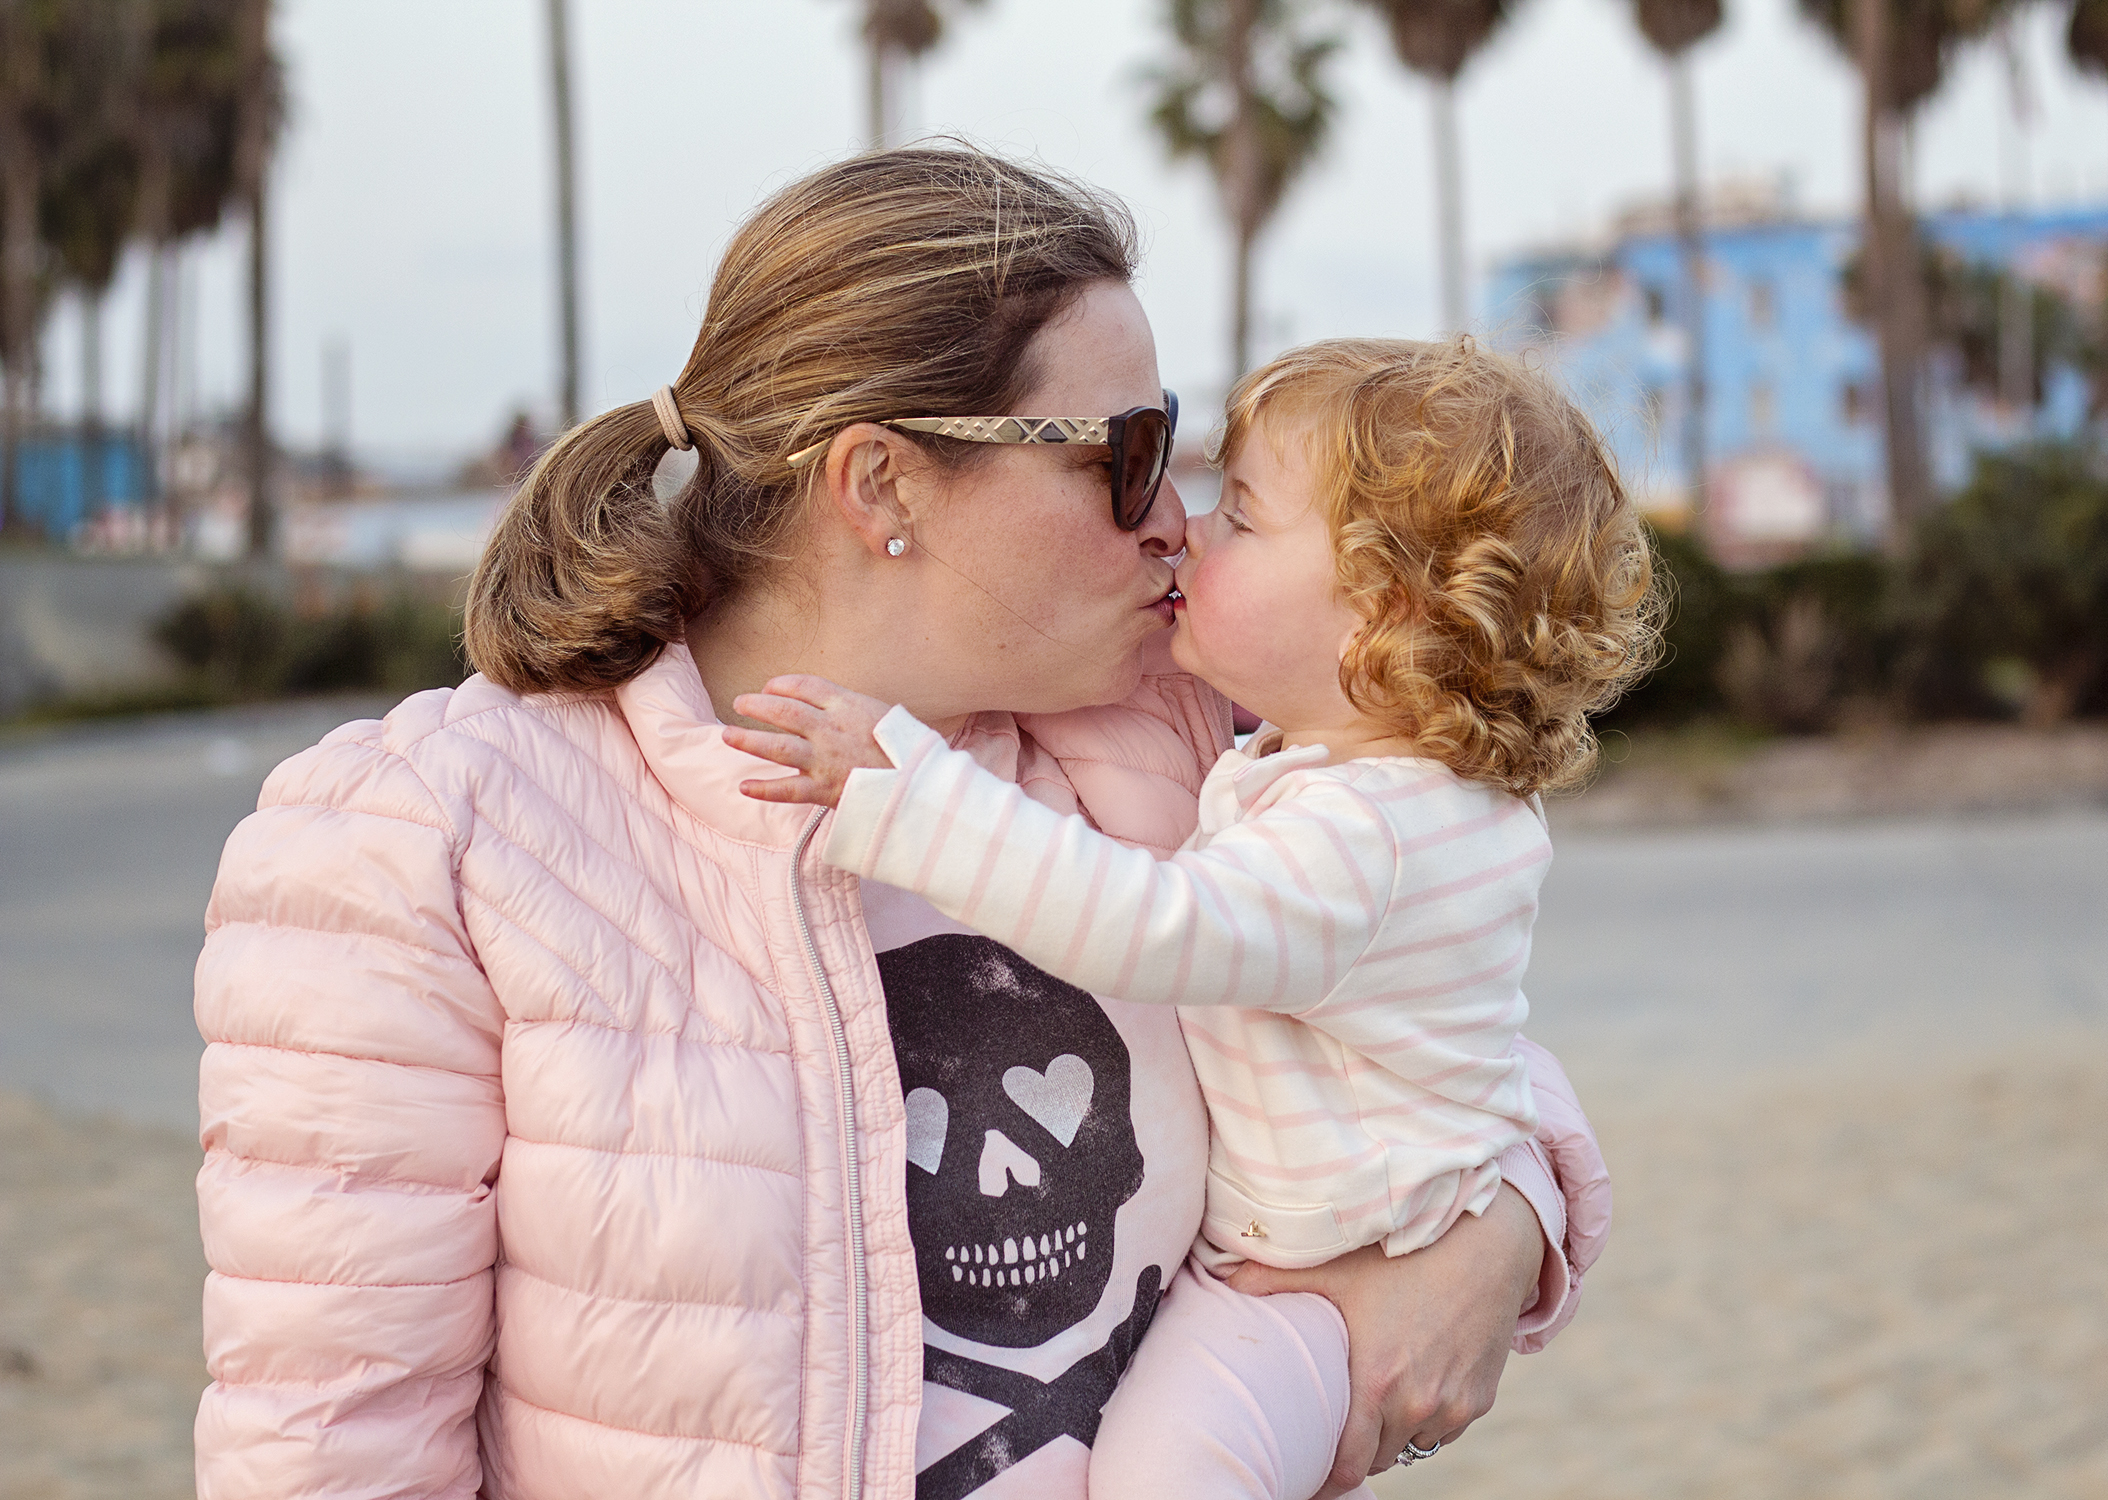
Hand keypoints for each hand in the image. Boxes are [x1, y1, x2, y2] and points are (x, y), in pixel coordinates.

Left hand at [724, 674, 894, 807]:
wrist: (920, 783)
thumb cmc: (908, 749)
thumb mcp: (886, 716)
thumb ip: (857, 710)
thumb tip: (836, 707)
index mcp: (848, 706)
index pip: (806, 686)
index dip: (783, 684)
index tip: (769, 687)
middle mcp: (830, 729)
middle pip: (784, 711)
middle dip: (757, 706)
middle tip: (739, 703)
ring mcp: (824, 760)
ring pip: (777, 747)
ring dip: (749, 740)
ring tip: (727, 734)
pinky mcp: (824, 789)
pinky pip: (786, 789)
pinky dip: (763, 789)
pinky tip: (744, 786)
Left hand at [1225, 1183, 1542, 1498]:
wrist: (1486, 1246)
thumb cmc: (1404, 1254)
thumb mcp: (1338, 1267)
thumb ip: (1276, 1279)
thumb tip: (1224, 1278)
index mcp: (1376, 1383)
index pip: (1347, 1464)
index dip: (1325, 1475)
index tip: (1308, 1470)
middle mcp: (1418, 1404)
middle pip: (1378, 1457)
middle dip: (1357, 1447)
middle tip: (1337, 1427)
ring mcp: (1454, 1406)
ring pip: (1413, 1445)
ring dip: (1393, 1434)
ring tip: (1374, 1403)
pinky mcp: (1480, 1399)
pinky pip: (1445, 1429)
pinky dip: (1427, 1420)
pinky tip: (1412, 1387)